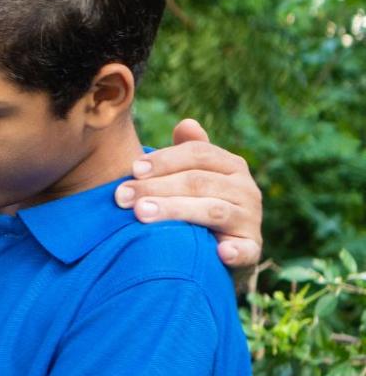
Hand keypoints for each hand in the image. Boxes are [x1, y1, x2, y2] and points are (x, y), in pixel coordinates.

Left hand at [115, 118, 263, 267]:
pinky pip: (244, 250)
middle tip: (122, 197)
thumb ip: (189, 151)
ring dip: (175, 211)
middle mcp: (246, 189)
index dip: (164, 159)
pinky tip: (219, 252)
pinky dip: (234, 251)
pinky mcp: (251, 249)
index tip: (132, 169)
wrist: (224, 247)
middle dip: (157, 187)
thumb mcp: (196, 174)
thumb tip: (186, 123)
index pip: (198, 154)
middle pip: (198, 181)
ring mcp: (250, 220)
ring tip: (141, 214)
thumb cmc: (200, 202)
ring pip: (212, 211)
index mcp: (232, 165)